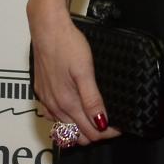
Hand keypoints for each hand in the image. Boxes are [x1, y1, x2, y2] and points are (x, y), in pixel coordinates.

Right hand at [28, 3, 121, 145]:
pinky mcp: (42, 92)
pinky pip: (54, 116)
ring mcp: (47, 99)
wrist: (48, 29)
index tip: (120, 128)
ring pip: (64, 127)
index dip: (107, 133)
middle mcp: (55, 105)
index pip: (90, 131)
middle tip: (112, 125)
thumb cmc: (67, 45)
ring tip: (98, 121)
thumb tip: (101, 123)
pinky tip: (76, 113)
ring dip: (81, 129)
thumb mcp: (85, 72)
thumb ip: (92, 99)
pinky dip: (67, 121)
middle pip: (77, 134)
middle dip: (96, 133)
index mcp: (67, 102)